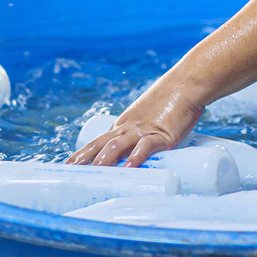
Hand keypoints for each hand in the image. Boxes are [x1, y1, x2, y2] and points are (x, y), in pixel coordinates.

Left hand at [66, 76, 205, 167]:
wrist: (187, 84)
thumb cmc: (172, 101)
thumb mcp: (152, 119)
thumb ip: (147, 136)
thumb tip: (144, 161)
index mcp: (123, 124)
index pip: (98, 141)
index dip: (82, 154)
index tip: (68, 166)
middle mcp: (128, 127)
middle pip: (100, 144)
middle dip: (84, 159)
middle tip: (68, 172)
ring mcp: (143, 130)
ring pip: (117, 145)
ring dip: (104, 159)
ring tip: (94, 173)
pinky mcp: (162, 134)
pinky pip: (146, 146)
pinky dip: (137, 156)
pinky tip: (130, 167)